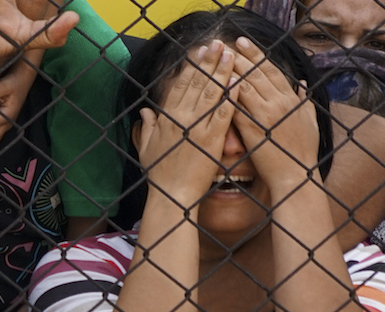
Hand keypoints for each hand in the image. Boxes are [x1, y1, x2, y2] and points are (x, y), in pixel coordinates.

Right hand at [133, 40, 236, 204]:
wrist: (172, 196)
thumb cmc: (159, 174)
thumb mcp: (147, 147)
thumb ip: (147, 126)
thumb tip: (146, 111)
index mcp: (167, 117)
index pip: (181, 85)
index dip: (191, 66)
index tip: (200, 51)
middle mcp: (182, 118)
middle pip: (197, 83)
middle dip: (208, 61)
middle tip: (218, 42)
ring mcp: (197, 127)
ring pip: (211, 93)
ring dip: (221, 71)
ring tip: (230, 54)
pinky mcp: (212, 140)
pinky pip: (223, 114)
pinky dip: (230, 97)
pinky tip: (238, 82)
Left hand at [231, 37, 319, 186]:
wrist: (296, 176)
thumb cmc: (304, 152)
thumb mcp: (310, 122)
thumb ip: (304, 100)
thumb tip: (302, 83)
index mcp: (291, 100)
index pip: (271, 70)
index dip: (256, 55)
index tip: (244, 43)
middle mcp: (279, 104)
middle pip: (256, 74)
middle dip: (240, 56)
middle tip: (226, 44)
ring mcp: (266, 116)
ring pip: (246, 86)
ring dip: (231, 70)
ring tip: (218, 59)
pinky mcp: (253, 130)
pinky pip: (238, 108)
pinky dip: (228, 95)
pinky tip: (218, 85)